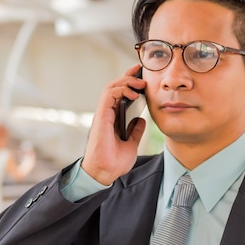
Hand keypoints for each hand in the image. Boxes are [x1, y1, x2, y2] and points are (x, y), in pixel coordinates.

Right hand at [81, 65, 146, 184]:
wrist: (105, 172)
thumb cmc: (114, 162)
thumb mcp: (131, 145)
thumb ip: (135, 131)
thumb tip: (141, 120)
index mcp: (113, 119)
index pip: (120, 95)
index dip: (129, 82)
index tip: (141, 75)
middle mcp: (107, 114)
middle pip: (116, 87)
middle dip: (129, 76)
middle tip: (142, 72)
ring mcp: (103, 114)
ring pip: (111, 87)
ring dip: (126, 81)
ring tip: (140, 83)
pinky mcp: (101, 116)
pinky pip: (108, 95)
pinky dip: (120, 89)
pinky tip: (133, 93)